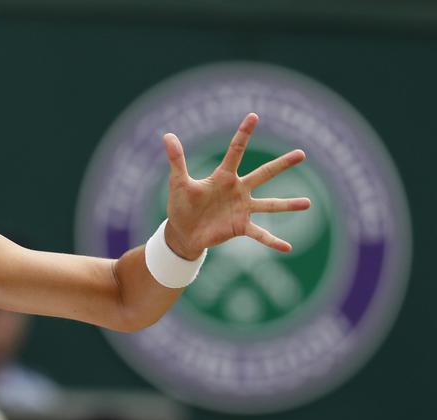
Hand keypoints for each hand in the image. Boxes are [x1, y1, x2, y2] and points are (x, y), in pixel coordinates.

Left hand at [162, 113, 310, 259]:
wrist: (182, 232)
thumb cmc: (181, 205)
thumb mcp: (178, 183)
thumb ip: (177, 159)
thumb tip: (167, 135)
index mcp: (223, 177)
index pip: (236, 151)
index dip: (243, 134)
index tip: (253, 116)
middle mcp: (238, 190)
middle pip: (264, 174)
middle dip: (282, 164)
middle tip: (302, 154)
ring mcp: (242, 209)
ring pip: (269, 205)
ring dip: (288, 205)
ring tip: (308, 203)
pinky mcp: (240, 227)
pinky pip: (260, 234)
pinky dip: (272, 241)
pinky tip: (287, 248)